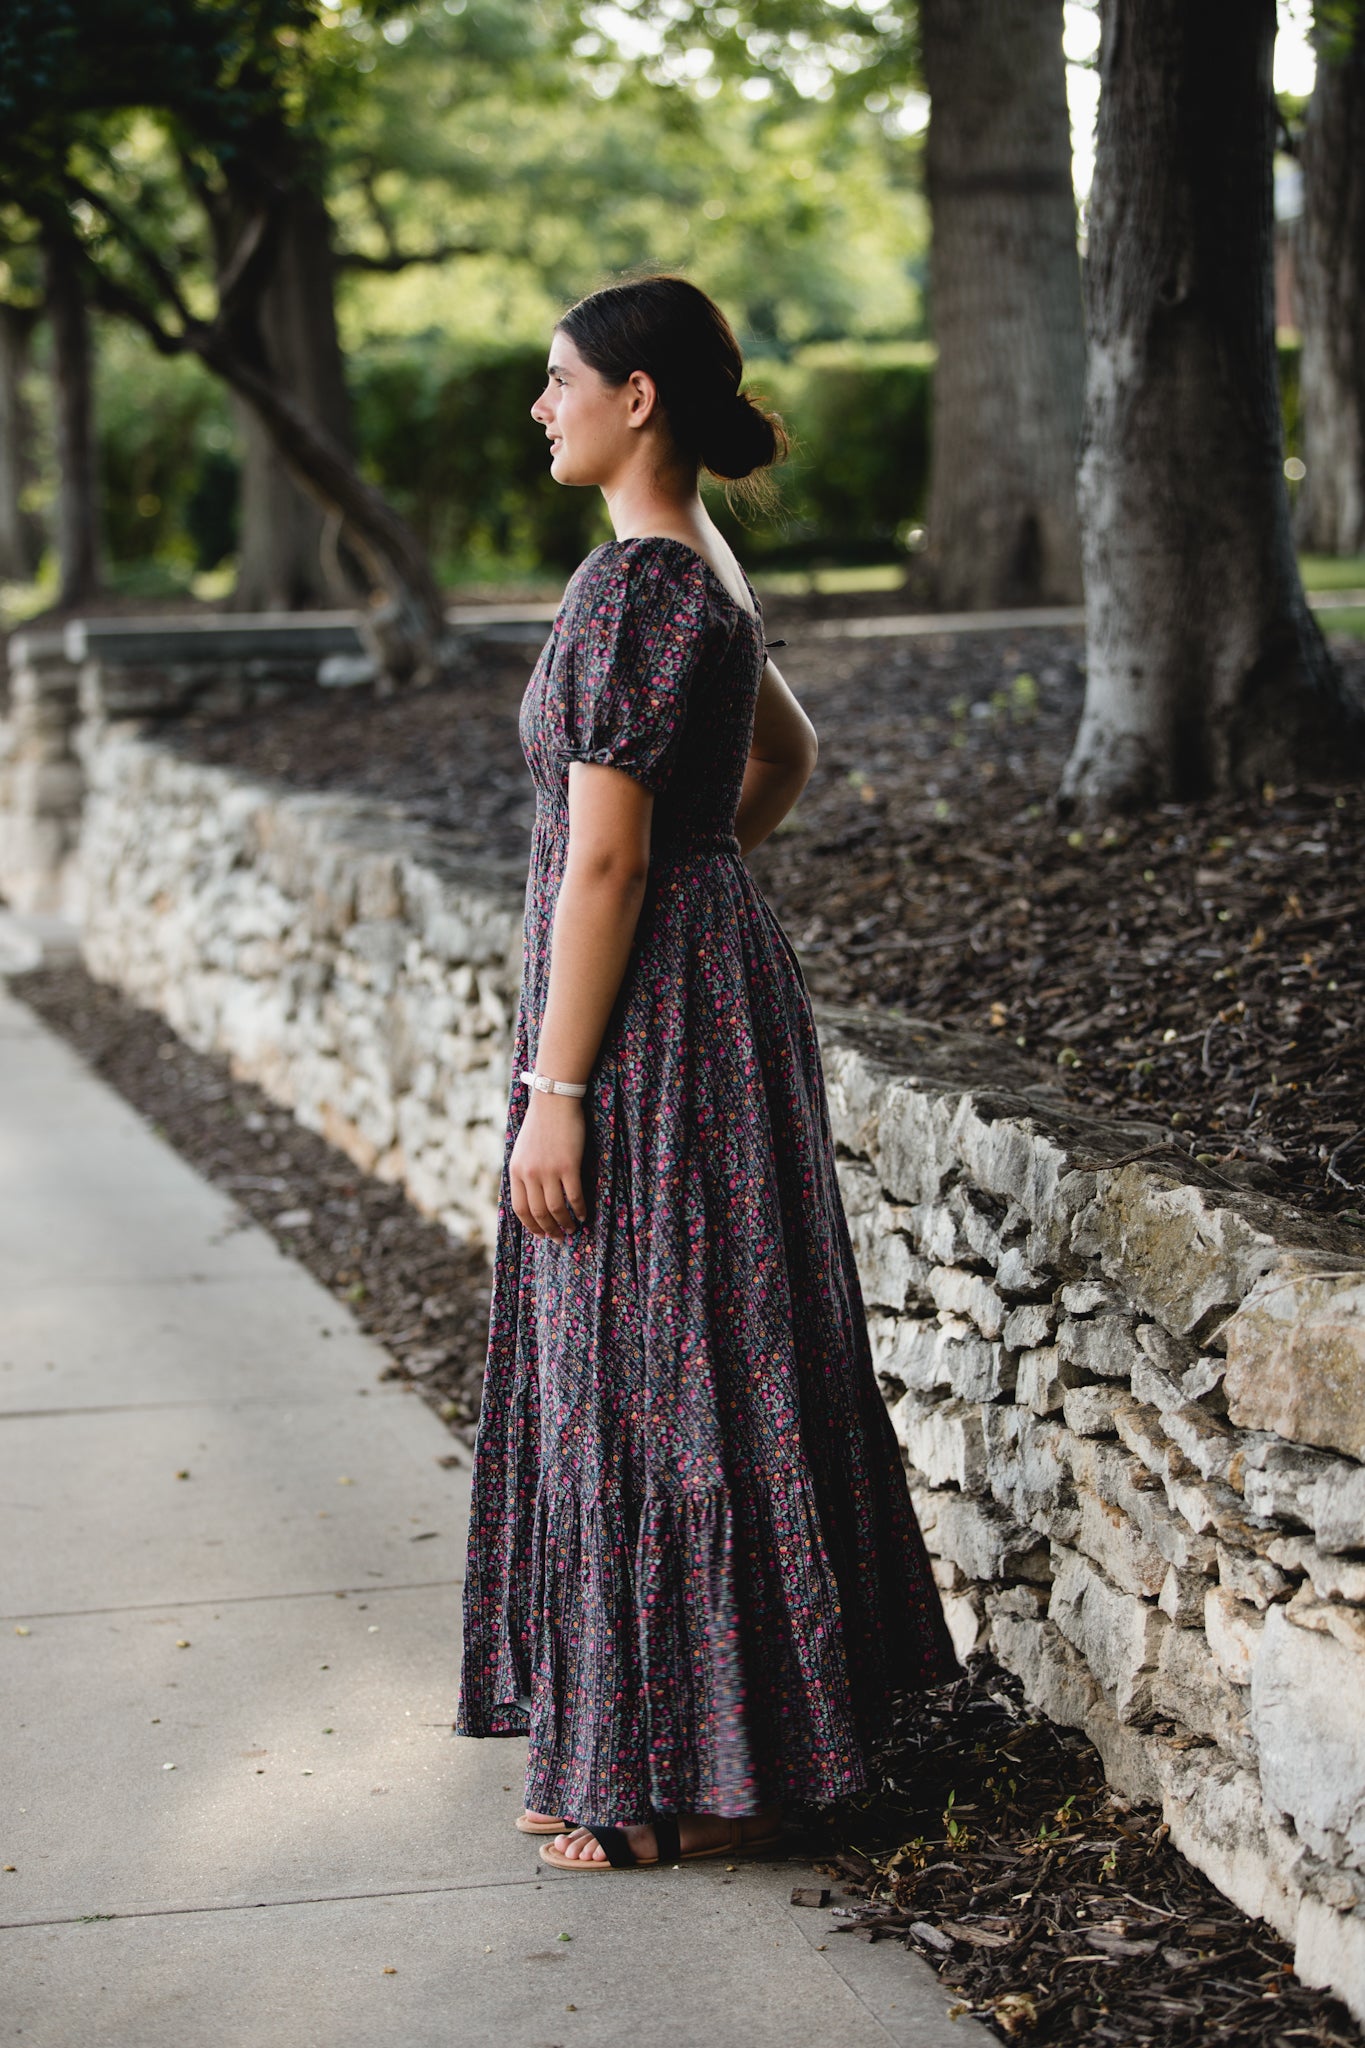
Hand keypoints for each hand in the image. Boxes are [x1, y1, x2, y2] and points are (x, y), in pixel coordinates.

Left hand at [510, 1093, 588, 1240]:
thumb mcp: (522, 1150)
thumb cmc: (542, 1124)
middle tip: (559, 1238)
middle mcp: (529, 1174)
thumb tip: (532, 1196)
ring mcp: (548, 1170)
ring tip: (572, 1229)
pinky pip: (574, 1196)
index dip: (531, 1226)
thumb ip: (524, 1172)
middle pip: (538, 1212)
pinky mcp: (568, 1166)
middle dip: (549, 1230)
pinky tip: (584, 1215)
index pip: (520, 1208)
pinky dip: (580, 1209)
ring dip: (565, 1223)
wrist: (554, 1101)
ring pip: (556, 1208)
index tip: (540, 1234)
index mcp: (515, 1170)